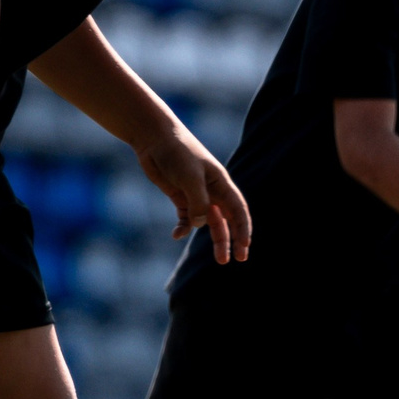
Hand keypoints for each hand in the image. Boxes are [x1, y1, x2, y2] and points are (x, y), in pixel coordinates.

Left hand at [134, 125, 250, 262]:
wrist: (154, 138)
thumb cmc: (177, 153)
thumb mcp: (190, 178)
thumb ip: (198, 203)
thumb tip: (200, 226)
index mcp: (221, 184)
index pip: (238, 211)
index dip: (243, 229)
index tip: (245, 247)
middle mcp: (212, 192)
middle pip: (227, 221)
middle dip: (234, 240)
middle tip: (239, 260)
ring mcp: (196, 196)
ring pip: (209, 223)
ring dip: (216, 240)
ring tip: (221, 260)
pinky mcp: (180, 197)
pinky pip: (187, 219)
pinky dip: (184, 229)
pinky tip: (176, 235)